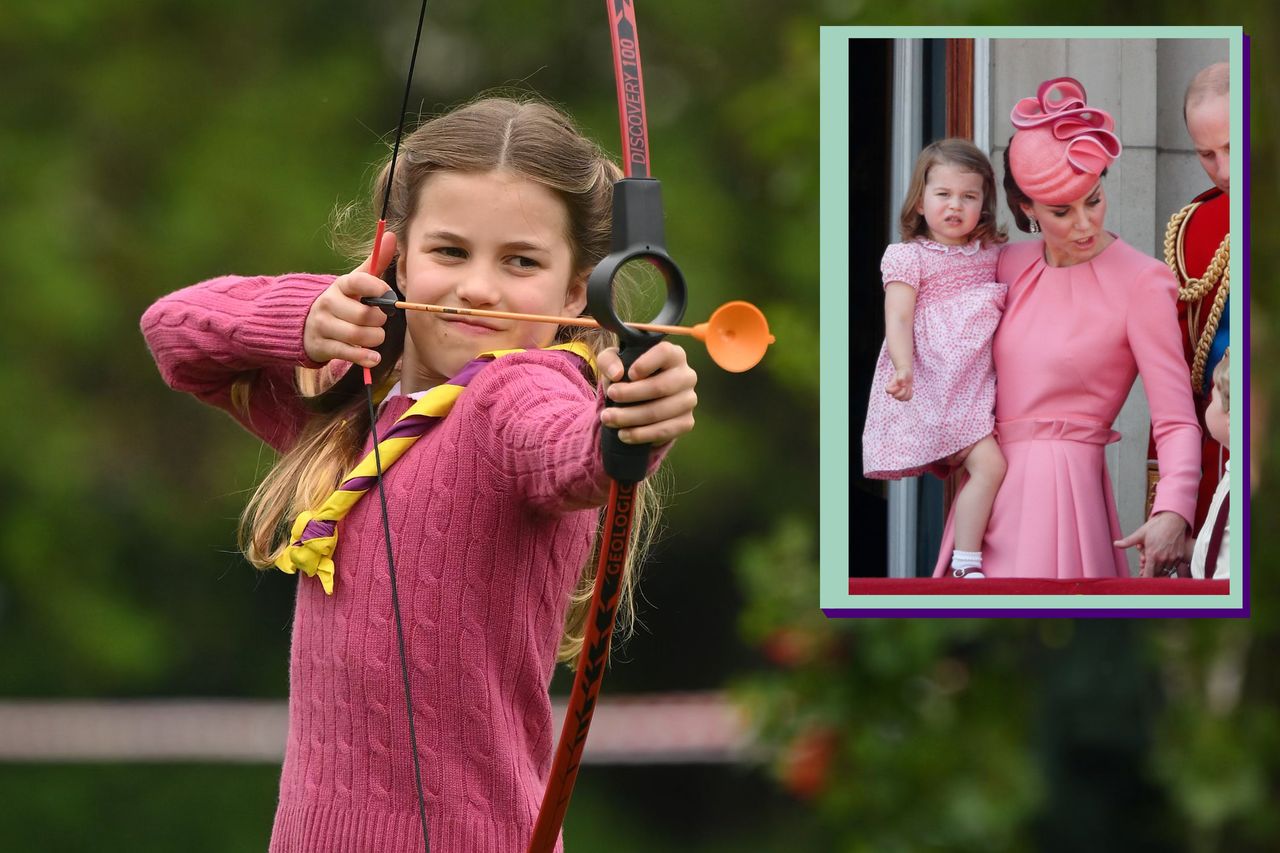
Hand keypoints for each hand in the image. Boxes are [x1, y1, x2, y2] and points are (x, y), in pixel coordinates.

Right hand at [302, 231, 395, 368]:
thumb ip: (375, 262)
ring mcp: (323, 326)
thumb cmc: (341, 301)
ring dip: (375, 339)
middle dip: (379, 321)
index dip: (376, 288)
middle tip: (380, 320)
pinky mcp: (321, 346)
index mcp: (340, 285)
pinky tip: (373, 357)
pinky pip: (347, 354)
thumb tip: (392, 235)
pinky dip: (365, 358)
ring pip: (358, 336)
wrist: (303, 322)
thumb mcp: (354, 282)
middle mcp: (328, 304)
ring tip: (376, 337)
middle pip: (363, 315)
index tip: (387, 294)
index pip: (358, 282)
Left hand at [597, 342, 697, 444]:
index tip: (628, 374)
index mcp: (674, 355)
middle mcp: (687, 376)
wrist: (640, 401)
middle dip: (630, 394)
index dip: (645, 364)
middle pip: (660, 387)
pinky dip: (640, 435)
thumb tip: (616, 374)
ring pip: (658, 412)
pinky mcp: (687, 422)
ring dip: (629, 417)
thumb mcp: (614, 363)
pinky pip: (664, 431)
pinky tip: (623, 434)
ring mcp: (689, 400)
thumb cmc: (628, 375)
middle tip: (609, 397)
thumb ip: (609, 361)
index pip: (664, 353)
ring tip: (608, 418)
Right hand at [885, 367, 912, 400]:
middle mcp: (893, 392)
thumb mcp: (902, 373)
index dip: (894, 389)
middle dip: (903, 391)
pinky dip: (910, 394)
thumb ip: (901, 378)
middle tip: (905, 385)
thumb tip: (902, 385)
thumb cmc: (903, 373)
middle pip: (896, 397)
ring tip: (908, 387)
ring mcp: (898, 395)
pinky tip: (910, 389)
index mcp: (890, 386)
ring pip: (902, 399)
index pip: (888, 391)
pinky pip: (907, 399)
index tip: (899, 384)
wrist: (906, 373)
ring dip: (907, 393)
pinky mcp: (903, 396)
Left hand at [1115, 511, 1189, 576]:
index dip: (1144, 577)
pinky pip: (1172, 566)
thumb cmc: (1157, 526)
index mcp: (1152, 554)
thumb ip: (1127, 542)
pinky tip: (1162, 556)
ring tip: (1154, 557)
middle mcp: (1164, 558)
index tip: (1141, 576)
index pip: (1149, 574)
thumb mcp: (1140, 534)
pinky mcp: (1180, 556)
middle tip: (1145, 561)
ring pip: (1164, 570)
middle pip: (1156, 573)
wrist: (1174, 520)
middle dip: (1149, 570)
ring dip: (1158, 567)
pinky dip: (1166, 564)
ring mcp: (1173, 558)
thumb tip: (1116, 544)